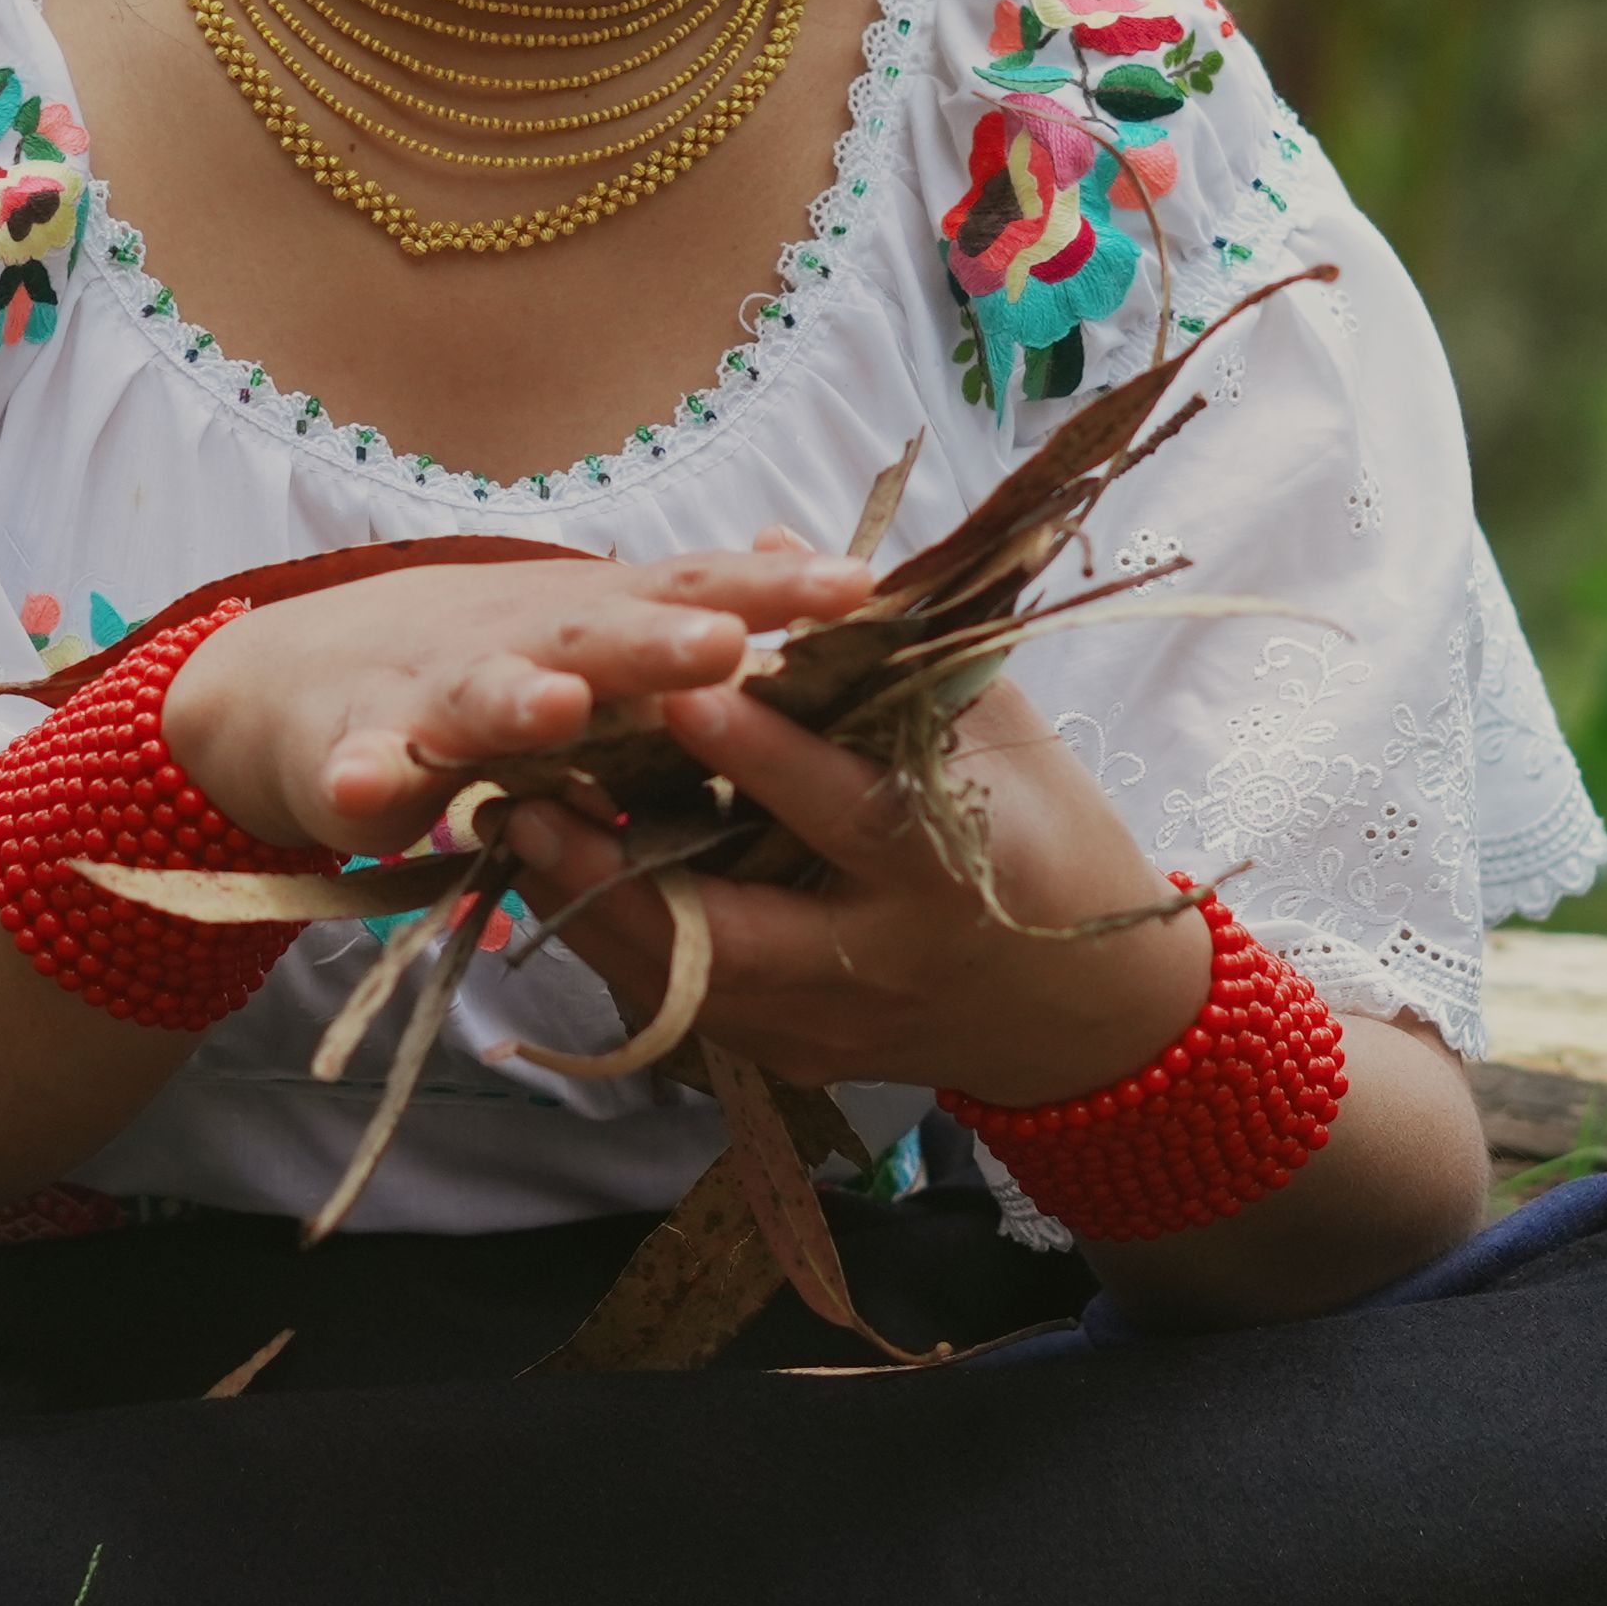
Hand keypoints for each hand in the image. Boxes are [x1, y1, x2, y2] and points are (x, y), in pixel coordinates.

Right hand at [157, 544, 876, 855]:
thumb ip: (697, 630)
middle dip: (662, 642)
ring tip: (556, 707)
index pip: (700, 592)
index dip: (774, 590)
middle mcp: (528, 641)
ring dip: (520, 700)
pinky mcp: (358, 747)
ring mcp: (436, 691)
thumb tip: (830, 600)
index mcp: (602, 620)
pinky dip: (362, 774)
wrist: (320, 676)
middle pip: (602, 634)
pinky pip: (360, 767)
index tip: (858, 585)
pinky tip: (365, 788)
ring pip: (484, 694)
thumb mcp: (605, 645)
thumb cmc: (498, 664)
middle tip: (725, 645)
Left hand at [504, 671, 1213, 1108]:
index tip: (678, 687)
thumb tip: (775, 546)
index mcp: (947, 868)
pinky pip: (682, 1009)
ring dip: (587, 910)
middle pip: (730, 931)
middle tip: (533, 793)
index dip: (759, 752)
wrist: (1090, 1014)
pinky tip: (560, 887)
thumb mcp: (999, 729)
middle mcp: (880, 961)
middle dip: (618, 867)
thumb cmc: (1054, 841)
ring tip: (516, 828)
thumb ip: (886, 647)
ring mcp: (829, 1026)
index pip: (843, 809)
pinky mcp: (793, 1059)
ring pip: (683, 984)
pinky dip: (617, 947)